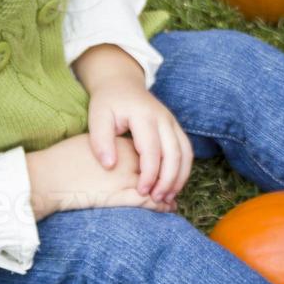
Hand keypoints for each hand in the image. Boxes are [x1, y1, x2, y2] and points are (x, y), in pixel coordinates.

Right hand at [25, 134, 177, 220]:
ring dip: (167, 192)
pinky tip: (166, 209)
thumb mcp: (89, 145)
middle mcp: (127, 158)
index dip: (157, 161)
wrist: (51, 177)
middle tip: (173, 186)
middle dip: (168, 176)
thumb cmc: (63, 161)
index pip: (148, 150)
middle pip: (157, 166)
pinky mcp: (122, 195)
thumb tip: (115, 156)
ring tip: (172, 200)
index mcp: (119, 143)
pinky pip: (149, 202)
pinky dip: (160, 206)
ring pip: (158, 184)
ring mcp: (126, 177)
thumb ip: (107, 147)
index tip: (162, 167)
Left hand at [87, 76, 193, 202]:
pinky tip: (172, 185)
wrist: (121, 83)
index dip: (150, 174)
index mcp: (144, 115)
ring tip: (167, 198)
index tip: (142, 192)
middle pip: (174, 154)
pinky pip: (186, 151)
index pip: (152, 150)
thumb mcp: (97, 116)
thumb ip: (100, 140)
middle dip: (168, 180)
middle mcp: (163, 118)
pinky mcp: (175, 127)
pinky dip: (182, 170)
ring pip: (185, 154)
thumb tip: (110, 166)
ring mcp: (172, 122)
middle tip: (156, 200)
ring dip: (179, 178)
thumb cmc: (107, 102)